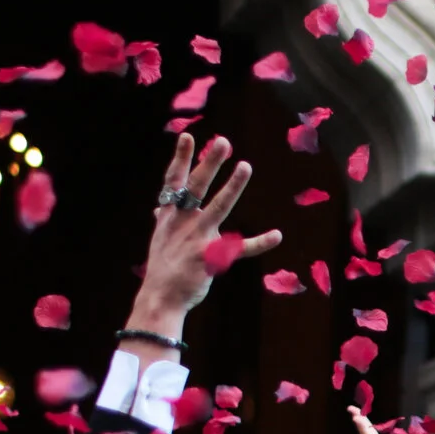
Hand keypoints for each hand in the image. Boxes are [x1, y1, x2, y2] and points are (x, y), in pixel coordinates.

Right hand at [124, 134, 280, 335]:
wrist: (160, 297)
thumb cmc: (162, 267)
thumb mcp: (159, 239)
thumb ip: (163, 220)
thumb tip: (157, 209)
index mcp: (170, 215)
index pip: (174, 181)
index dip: (180, 158)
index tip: (187, 137)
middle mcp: (183, 222)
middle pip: (196, 186)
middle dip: (209, 163)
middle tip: (223, 141)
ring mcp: (198, 237)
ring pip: (218, 207)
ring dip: (232, 186)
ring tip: (245, 166)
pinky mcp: (213, 257)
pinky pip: (241, 248)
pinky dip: (260, 242)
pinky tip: (276, 235)